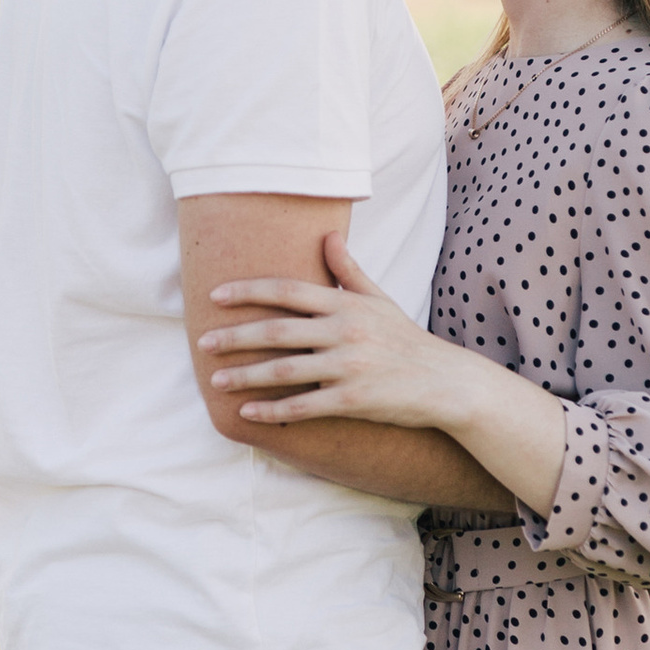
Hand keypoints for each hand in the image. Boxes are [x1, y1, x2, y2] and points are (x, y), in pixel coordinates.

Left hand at [199, 236, 460, 431]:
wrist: (446, 382)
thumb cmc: (406, 340)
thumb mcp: (379, 300)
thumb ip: (349, 270)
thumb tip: (328, 236)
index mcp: (346, 305)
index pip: (288, 291)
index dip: (248, 291)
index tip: (215, 294)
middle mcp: (345, 333)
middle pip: (277, 332)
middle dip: (235, 337)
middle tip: (203, 342)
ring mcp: (348, 367)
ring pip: (284, 371)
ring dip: (246, 377)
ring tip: (216, 381)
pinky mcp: (353, 401)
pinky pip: (304, 406)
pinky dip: (273, 410)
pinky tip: (247, 413)